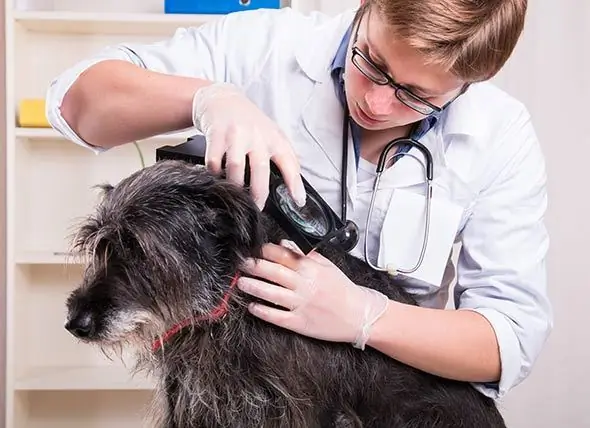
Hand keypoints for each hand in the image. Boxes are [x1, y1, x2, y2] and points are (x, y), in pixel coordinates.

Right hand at [192, 82, 305, 208]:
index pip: (289, 162)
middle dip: (259, 193)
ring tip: (235, 194)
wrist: (221, 98)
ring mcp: (235, 134)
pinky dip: (214, 173)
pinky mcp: (216, 134)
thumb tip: (296, 185)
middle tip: (257, 208)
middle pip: (260, 169)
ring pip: (235, 167)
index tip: (298, 201)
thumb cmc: (249, 121)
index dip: (295, 184)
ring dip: (235, 185)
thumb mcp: (272, 133)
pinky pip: (214, 161)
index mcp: (274, 137)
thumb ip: (284, 155)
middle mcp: (256, 135)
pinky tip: (217, 176)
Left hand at [238, 241, 389, 348]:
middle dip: (254, 267)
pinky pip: (277, 316)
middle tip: (240, 264)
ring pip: (272, 293)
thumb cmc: (342, 289)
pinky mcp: (300, 323)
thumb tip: (283, 244)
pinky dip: (263, 311)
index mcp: (311, 268)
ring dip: (254, 287)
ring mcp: (302, 304)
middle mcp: (305, 285)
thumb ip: (304, 254)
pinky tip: (252, 307)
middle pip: (273, 272)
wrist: (360, 315)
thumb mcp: (327, 266)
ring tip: (240, 283)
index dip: (265, 251)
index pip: (283, 255)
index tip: (253, 249)